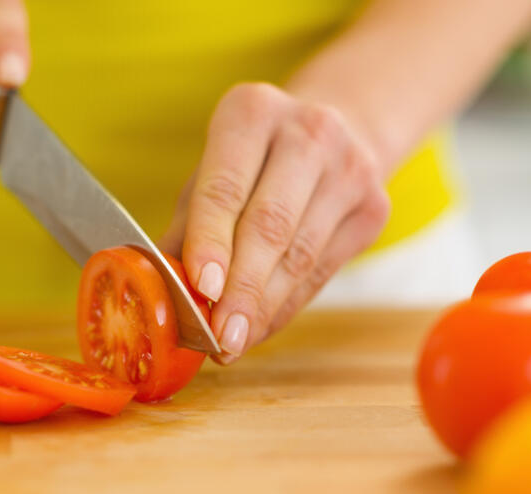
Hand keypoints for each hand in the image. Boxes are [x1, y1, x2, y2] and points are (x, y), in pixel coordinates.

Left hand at [162, 83, 390, 364]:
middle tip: (218, 337)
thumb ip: (186, 228)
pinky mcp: (374, 207)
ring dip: (263, 309)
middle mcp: (308, 132)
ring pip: (300, 256)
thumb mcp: (211, 173)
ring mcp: (349, 169)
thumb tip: (156, 291)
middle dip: (241, 290)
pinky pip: (321, 272)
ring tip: (232, 343)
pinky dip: (286, 306)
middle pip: (269, 226)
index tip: (201, 289)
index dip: (212, 243)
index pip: (226, 188)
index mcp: (252, 112)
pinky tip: (260, 327)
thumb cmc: (252, 161)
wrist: (337, 128)